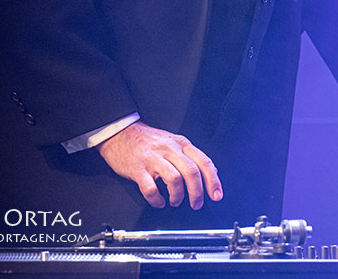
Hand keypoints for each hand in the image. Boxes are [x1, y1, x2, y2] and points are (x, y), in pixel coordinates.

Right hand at [97, 122, 222, 208]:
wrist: (120, 133)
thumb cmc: (147, 140)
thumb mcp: (173, 141)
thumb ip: (190, 155)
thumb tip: (209, 172)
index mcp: (181, 144)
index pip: (204, 162)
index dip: (213, 181)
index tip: (216, 195)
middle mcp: (169, 150)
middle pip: (191, 172)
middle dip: (197, 193)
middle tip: (197, 204)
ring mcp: (153, 159)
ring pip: (174, 180)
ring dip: (178, 196)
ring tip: (175, 201)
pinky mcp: (138, 169)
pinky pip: (151, 189)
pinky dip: (157, 199)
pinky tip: (159, 201)